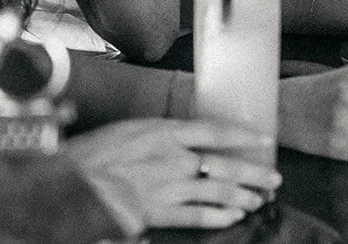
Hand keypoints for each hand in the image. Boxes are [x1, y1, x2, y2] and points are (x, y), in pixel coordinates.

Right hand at [67, 119, 278, 233]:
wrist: (74, 182)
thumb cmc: (94, 154)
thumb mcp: (128, 130)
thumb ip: (157, 134)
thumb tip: (178, 137)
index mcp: (164, 132)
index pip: (213, 130)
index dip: (242, 135)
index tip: (263, 139)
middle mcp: (173, 157)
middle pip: (224, 163)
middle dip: (253, 172)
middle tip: (273, 178)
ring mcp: (169, 186)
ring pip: (217, 191)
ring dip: (242, 196)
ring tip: (258, 200)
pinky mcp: (161, 212)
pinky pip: (198, 216)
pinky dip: (218, 217)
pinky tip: (232, 217)